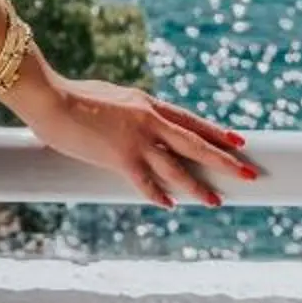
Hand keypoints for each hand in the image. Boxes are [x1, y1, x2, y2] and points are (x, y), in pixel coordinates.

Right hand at [11, 74, 260, 207]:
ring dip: (198, 186)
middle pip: (196, 143)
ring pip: (178, 168)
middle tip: (250, 172)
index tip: (238, 141)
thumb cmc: (72, 97)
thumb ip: (127, 114)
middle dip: (225, 160)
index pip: (190, 120)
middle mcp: (149, 121)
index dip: (216, 132)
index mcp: (147, 104)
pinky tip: (170, 206)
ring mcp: (138, 140)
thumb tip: (134, 125)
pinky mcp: (121, 158)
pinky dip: (158, 195)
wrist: (51, 100)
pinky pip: (146, 183)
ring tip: (216, 201)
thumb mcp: (110, 99)